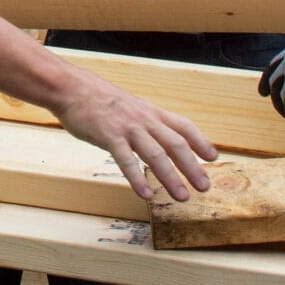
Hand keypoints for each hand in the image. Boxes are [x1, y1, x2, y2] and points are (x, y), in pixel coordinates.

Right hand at [53, 70, 216, 201]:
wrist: (71, 87)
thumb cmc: (98, 99)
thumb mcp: (129, 106)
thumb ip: (145, 121)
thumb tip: (158, 136)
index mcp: (150, 112)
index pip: (182, 125)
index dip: (200, 141)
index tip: (213, 157)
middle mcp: (144, 120)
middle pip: (175, 143)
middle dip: (192, 166)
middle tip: (204, 186)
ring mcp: (127, 127)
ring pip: (155, 154)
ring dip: (171, 177)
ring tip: (182, 196)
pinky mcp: (108, 136)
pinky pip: (126, 160)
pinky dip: (137, 178)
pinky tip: (146, 194)